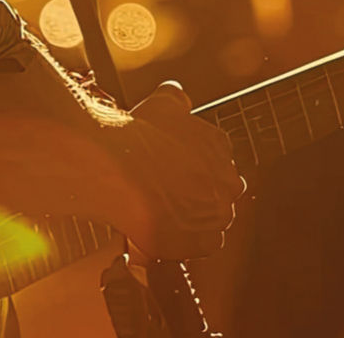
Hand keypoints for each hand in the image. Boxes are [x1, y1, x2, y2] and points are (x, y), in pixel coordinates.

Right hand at [101, 81, 246, 259]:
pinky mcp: (202, 242)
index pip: (217, 162)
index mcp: (220, 148)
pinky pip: (204, 245)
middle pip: (219, 191)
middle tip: (168, 194)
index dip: (195, 169)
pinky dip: (189, 242)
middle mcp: (227, 180)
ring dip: (195, 219)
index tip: (177, 173)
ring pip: (214, 220)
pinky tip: (167, 232)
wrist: (116, 168)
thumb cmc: (136, 135)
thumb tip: (179, 97)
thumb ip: (177, 99)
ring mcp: (217, 214)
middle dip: (199, 193)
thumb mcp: (161, 103)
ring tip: (164, 215)